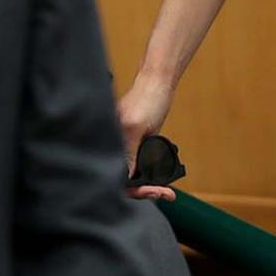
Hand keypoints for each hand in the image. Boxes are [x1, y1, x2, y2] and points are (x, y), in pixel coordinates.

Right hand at [118, 71, 175, 200]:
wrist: (157, 82)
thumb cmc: (148, 100)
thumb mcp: (137, 128)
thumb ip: (129, 153)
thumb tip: (127, 180)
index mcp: (109, 142)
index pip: (116, 178)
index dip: (135, 189)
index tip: (155, 191)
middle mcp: (114, 146)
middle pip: (124, 181)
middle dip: (144, 190)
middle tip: (167, 193)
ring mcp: (123, 146)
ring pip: (131, 176)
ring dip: (147, 185)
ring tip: (166, 190)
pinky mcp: (133, 144)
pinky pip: (137, 167)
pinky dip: (147, 176)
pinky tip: (160, 180)